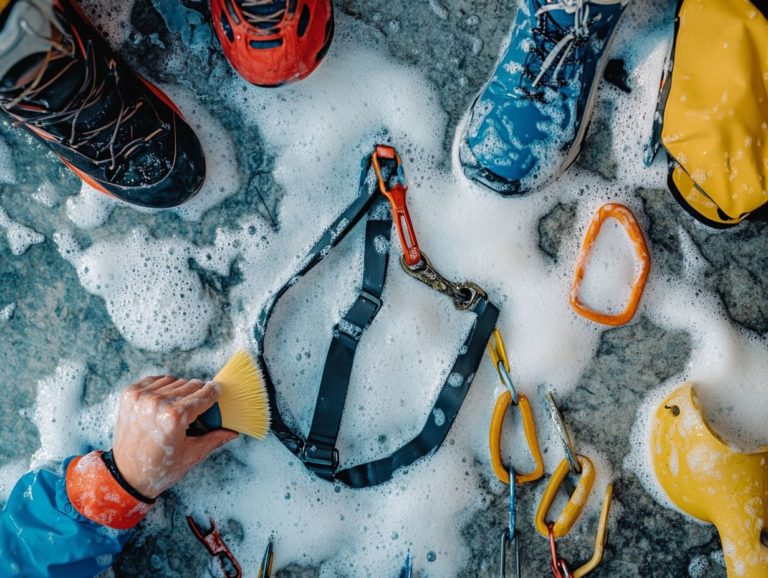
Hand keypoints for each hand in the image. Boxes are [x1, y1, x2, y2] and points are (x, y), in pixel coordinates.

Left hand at [112, 376, 237, 498]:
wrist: (126, 474)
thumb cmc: (160, 468)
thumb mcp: (192, 455)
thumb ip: (215, 438)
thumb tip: (233, 432)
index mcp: (175, 417)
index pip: (205, 394)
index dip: (214, 393)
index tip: (218, 391)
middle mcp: (157, 403)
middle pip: (191, 384)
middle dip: (198, 394)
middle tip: (198, 407)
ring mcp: (141, 396)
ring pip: (174, 380)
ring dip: (180, 391)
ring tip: (179, 407)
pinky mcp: (130, 393)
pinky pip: (156, 379)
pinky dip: (163, 387)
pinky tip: (164, 401)